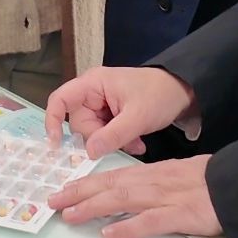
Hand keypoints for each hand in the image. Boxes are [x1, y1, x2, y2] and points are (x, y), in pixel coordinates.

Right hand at [44, 65, 196, 157]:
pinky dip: (119, 140)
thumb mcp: (137, 117)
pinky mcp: (112, 113)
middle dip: (98, 138)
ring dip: (112, 142)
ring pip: (93, 131)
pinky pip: (105, 132)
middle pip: (78, 122)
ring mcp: (102, 103)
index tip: (57, 144)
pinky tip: (138, 143)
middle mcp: (93, 92)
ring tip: (136, 144)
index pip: (59, 100)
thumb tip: (89, 152)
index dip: (52, 121)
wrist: (185, 91)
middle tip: (119, 143)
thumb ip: (112, 135)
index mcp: (93, 84)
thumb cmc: (160, 94)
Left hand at [49, 156, 221, 237]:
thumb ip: (153, 185)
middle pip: (110, 186)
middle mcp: (154, 182)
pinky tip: (109, 234)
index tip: (63, 190)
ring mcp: (166, 198)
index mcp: (153, 174)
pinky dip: (128, 227)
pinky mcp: (181, 216)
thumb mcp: (178, 176)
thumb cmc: (212, 182)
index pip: (112, 177)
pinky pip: (150, 222)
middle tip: (53, 201)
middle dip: (79, 193)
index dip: (85, 183)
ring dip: (93, 207)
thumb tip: (129, 194)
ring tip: (70, 215)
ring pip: (122, 200)